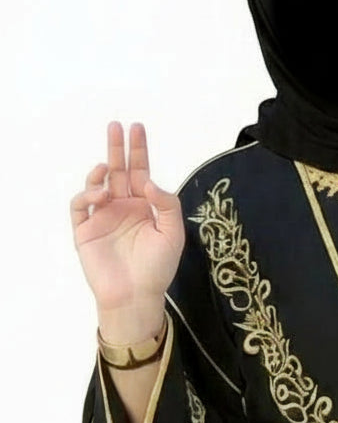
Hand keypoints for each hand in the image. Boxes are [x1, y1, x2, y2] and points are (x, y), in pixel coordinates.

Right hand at [70, 121, 184, 312]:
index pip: (140, 171)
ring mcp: (102, 217)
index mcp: (143, 206)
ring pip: (97, 184)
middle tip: (116, 125)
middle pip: (117, 170)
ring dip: (101, 172)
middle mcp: (122, 207)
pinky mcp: (84, 230)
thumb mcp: (173, 232)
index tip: (137, 128)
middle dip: (116, 147)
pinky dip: (87, 193)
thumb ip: (166, 203)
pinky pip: (80, 205)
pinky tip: (100, 193)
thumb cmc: (157, 268)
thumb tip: (147, 180)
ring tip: (107, 168)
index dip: (138, 150)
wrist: (135, 296)